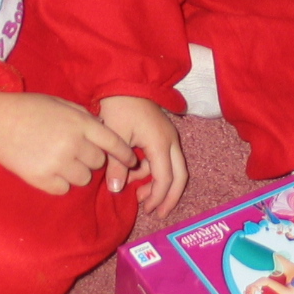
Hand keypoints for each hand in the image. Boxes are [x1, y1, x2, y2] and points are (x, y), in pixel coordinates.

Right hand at [0, 87, 136, 195]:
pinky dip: (59, 182)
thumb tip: (103, 128)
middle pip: (99, 162)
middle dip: (91, 158)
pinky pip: (64, 189)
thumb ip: (84, 116)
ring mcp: (58, 164)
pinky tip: (48, 169)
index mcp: (80, 123)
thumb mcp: (60, 103)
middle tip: (74, 151)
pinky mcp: (43, 180)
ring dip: (77, 172)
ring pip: (84, 179)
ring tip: (59, 160)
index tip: (131, 161)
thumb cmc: (28, 109)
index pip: (114, 143)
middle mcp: (73, 144)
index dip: (125, 154)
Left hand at [98, 95, 187, 217]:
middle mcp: (171, 141)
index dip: (158, 197)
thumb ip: (116, 165)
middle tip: (156, 212)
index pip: (165, 178)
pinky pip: (165, 159)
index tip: (148, 210)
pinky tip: (133, 173)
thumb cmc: (118, 106)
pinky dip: (153, 170)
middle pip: (179, 176)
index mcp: (160, 143)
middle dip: (168, 196)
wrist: (124, 81)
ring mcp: (169, 136)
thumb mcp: (114, 137)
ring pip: (173, 168)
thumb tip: (116, 190)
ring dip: (157, 183)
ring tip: (136, 192)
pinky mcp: (163, 133)